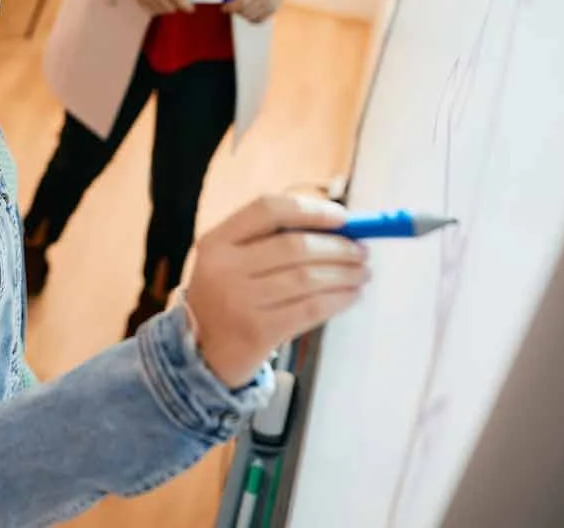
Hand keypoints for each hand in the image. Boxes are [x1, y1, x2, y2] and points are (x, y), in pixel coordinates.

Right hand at [187, 194, 369, 387]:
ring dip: (345, 274)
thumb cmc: (227, 298)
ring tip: (362, 273)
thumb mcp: (230, 261)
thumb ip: (269, 240)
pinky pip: (311, 309)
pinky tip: (351, 295)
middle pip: (294, 246)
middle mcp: (224, 268)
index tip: (342, 217)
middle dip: (338, 246)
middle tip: (362, 251)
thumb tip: (337, 226)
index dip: (310, 209)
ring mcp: (240, 301)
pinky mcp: (259, 332)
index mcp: (217, 241)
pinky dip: (338, 299)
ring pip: (308, 278)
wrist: (201, 353)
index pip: (268, 210)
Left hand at [224, 0, 293, 23]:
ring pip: (250, 17)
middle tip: (231, 7)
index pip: (242, 1)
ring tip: (241, 7)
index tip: (224, 8)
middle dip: (235, 11)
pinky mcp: (273, 11)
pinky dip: (250, 19)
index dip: (231, 6)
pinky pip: (258, 20)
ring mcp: (270, 5)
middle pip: (245, 11)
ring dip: (242, 15)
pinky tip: (248, 12)